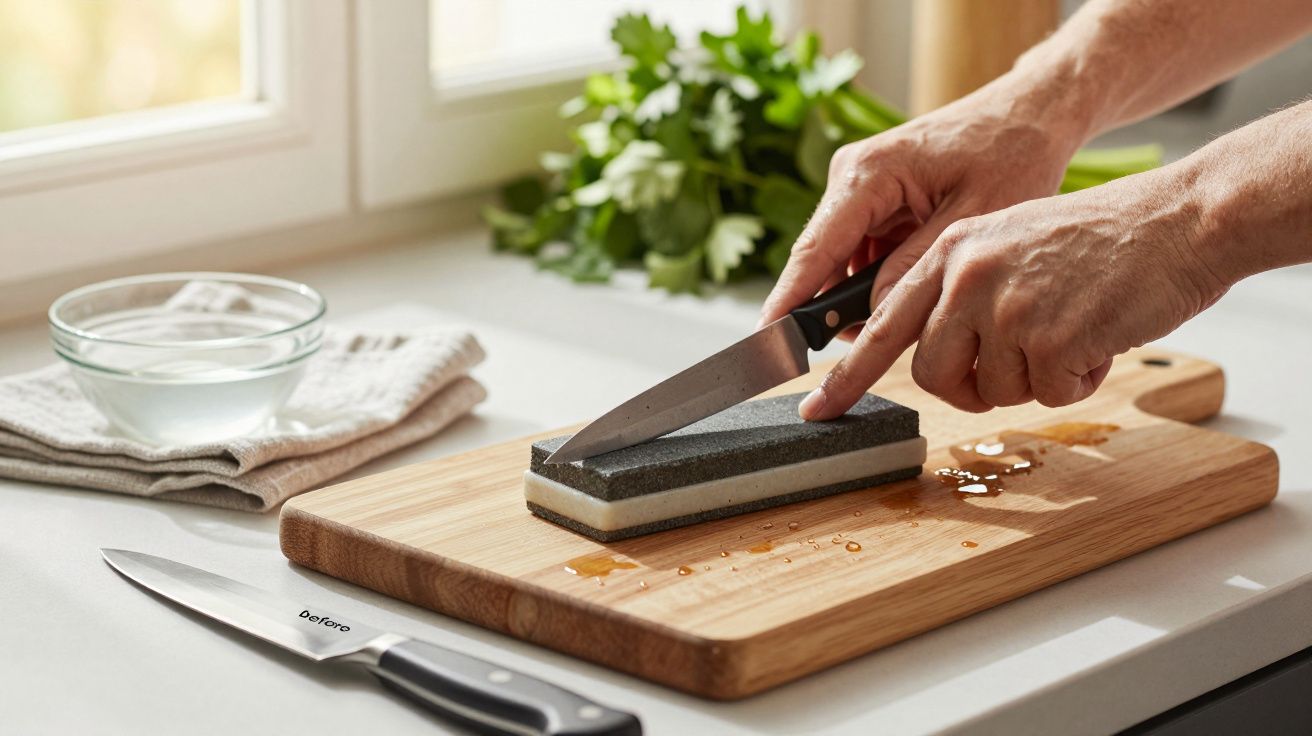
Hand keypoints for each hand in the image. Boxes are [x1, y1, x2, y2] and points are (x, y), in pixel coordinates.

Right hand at [758, 74, 1086, 333]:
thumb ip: (914, 270)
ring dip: (866, 294)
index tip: (770, 342)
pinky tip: (912, 288)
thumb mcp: (971, 219)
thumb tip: (874, 315)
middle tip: (869, 351)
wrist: (1029, 114)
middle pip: (824, 261)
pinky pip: (861, 253)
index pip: (815, 251)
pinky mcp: (872, 199)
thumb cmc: (1010, 153)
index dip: (789, 302)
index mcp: (869, 172)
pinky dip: (879, 278)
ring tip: (913, 311)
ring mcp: (858, 187)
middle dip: (839, 308)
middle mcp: (851, 176)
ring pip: (843, 263)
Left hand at [799, 167, 1230, 418]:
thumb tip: (934, 353)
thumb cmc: (1100, 240)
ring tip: (1073, 327)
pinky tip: (1099, 335)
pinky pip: (1049, 393)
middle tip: (1020, 364)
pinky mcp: (1052, 334)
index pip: (880, 326)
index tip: (816, 411)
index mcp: (950, 251)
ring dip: (1037, 377)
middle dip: (972, 387)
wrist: (1178, 219)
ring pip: (994, 390)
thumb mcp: (1009, 243)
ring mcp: (1007, 304)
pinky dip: (1078, 379)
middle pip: (933, 375)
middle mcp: (967, 275)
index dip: (846, 377)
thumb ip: (961, 291)